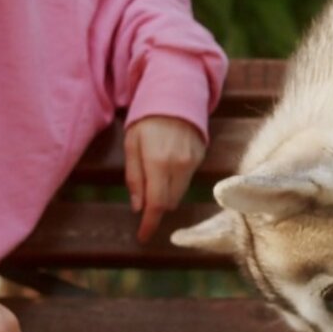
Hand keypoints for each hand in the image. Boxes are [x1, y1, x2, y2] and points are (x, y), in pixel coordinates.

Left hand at [124, 116, 205, 242]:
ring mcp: (193, 162)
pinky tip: (168, 162)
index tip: (143, 237)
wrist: (175, 95)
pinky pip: (187, 179)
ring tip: (155, 174)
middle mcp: (180, 165)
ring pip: (179, 193)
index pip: (156, 204)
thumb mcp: (131, 145)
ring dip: (166, 194)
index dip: (150, 224)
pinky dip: (176, 180)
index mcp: (158, 162)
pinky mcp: (201, 158)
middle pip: (169, 202)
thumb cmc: (146, 120)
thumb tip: (138, 207)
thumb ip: (134, 177)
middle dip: (156, 205)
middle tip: (143, 196)